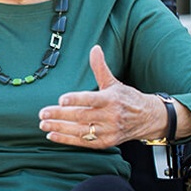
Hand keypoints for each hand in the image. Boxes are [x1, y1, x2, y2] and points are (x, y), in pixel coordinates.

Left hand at [38, 45, 165, 147]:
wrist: (148, 118)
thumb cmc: (127, 98)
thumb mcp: (114, 82)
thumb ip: (100, 68)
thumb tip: (94, 48)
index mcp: (111, 99)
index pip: (91, 99)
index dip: (76, 99)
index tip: (61, 99)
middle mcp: (110, 116)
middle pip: (81, 116)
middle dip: (60, 115)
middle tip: (42, 113)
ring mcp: (108, 131)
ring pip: (80, 130)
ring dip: (59, 128)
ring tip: (43, 124)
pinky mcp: (106, 142)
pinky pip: (83, 142)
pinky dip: (66, 140)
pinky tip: (52, 135)